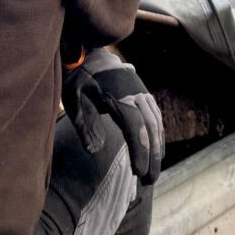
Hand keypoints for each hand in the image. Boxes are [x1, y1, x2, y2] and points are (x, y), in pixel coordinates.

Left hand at [62, 49, 163, 184]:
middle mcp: (136, 93)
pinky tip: (157, 149)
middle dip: (153, 156)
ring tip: (155, 171)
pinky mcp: (143, 93)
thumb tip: (94, 151)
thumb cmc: (79, 79)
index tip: (139, 173)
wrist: (89, 54)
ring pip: (156, 123)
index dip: (140, 151)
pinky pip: (156, 116)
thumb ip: (85, 125)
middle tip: (151, 181)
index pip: (135, 128)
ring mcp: (142, 92)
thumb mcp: (75, 100)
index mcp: (119, 96)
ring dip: (158, 148)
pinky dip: (159, 134)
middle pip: (151, 128)